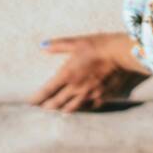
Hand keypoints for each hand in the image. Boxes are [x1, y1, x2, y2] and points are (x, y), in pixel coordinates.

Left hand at [30, 33, 148, 112]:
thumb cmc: (99, 45)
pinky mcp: (101, 97)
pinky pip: (88, 108)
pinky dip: (81, 109)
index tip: (30, 102)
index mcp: (67, 75)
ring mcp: (88, 95)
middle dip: (46, 107)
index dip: (35, 99)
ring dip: (61, 110)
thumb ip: (58, 45)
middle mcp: (75, 88)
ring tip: (57, 110)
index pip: (45, 92)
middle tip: (41, 108)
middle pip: (55, 104)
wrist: (122, 54)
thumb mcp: (77, 42)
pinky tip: (79, 108)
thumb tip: (43, 46)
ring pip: (70, 109)